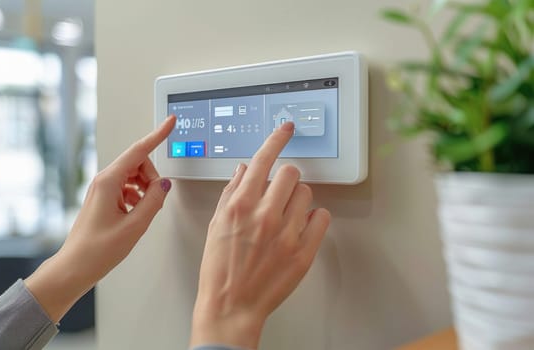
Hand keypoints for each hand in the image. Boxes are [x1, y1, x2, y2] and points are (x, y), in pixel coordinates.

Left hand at [25, 115, 175, 321]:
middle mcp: (103, 181)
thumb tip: (164, 185)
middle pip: (138, 163)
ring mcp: (102, 190)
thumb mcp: (135, 226)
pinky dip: (137, 197)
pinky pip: (127, 188)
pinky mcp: (103, 199)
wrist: (74, 268)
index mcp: (109, 181)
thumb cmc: (97, 250)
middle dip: (152, 177)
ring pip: (133, 176)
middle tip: (155, 199)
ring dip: (145, 188)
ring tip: (144, 210)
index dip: (157, 135)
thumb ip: (154, 201)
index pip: (139, 150)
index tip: (170, 122)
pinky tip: (136, 214)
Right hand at [190, 122, 330, 348]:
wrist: (231, 306)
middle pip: (291, 173)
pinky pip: (322, 217)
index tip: (286, 129)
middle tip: (279, 192)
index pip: (264, 159)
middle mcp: (265, 215)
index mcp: (240, 206)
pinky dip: (313, 218)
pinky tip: (299, 226)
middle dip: (285, 177)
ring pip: (307, 193)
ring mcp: (287, 234)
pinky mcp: (304, 251)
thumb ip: (231, 193)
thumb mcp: (216, 225)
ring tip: (286, 215)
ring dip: (298, 198)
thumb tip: (245, 170)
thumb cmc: (219, 270)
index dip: (277, 138)